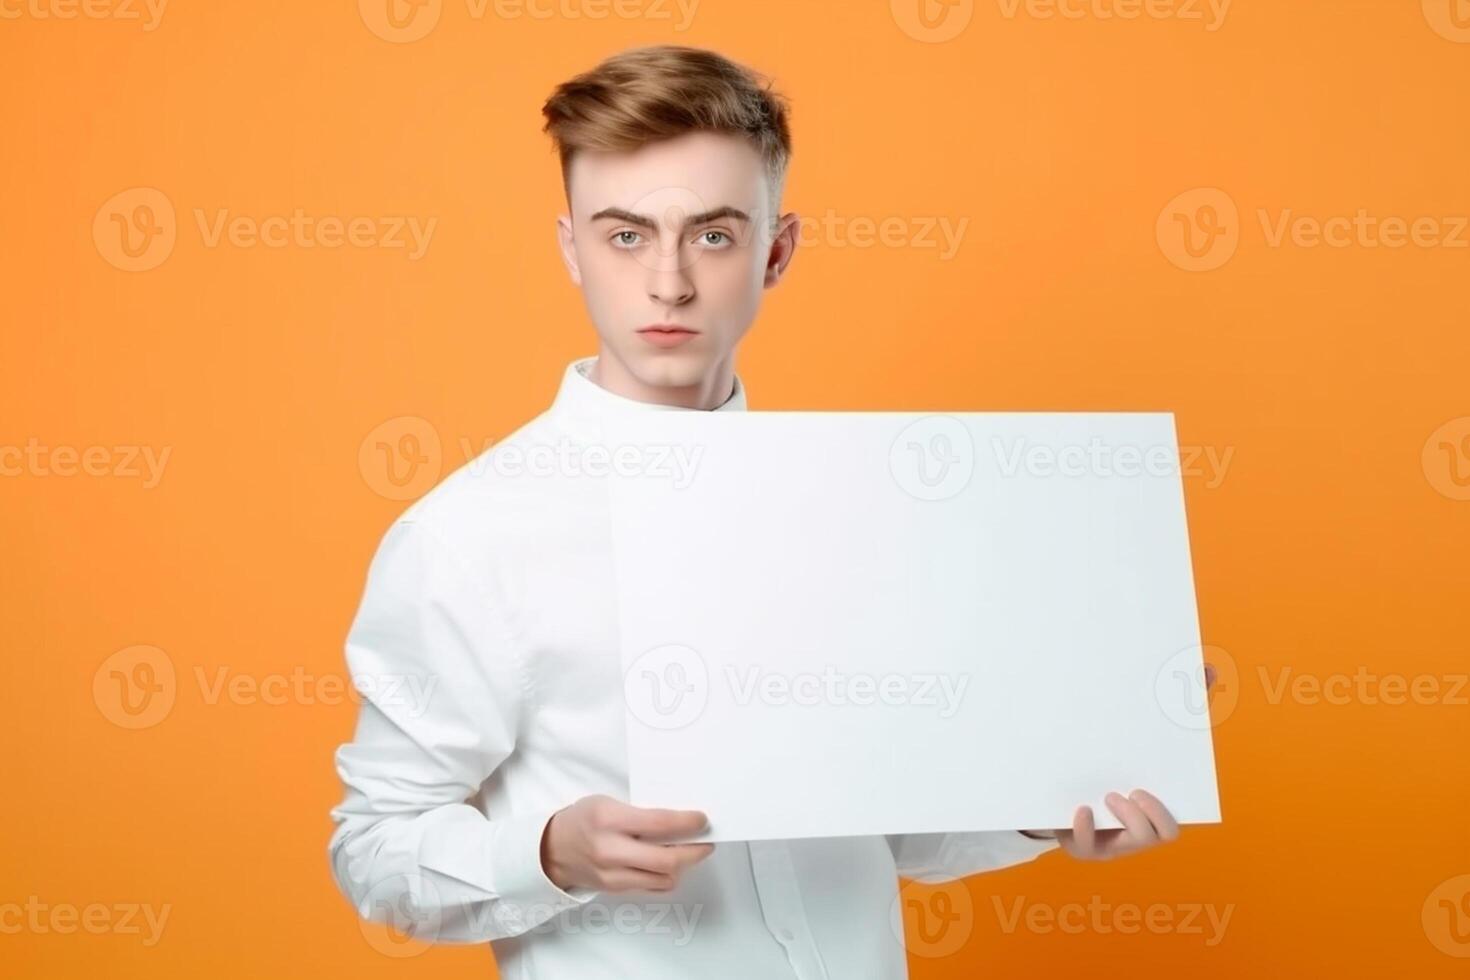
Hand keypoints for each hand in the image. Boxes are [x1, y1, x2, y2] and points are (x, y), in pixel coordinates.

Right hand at [541, 794, 715, 892]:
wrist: (552, 849)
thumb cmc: (582, 820)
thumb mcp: (609, 803)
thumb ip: (640, 812)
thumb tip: (678, 820)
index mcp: (609, 819)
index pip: (659, 823)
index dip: (687, 823)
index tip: (701, 820)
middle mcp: (611, 849)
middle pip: (666, 858)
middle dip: (694, 851)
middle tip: (706, 842)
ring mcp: (612, 874)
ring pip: (663, 877)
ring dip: (683, 866)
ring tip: (690, 852)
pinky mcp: (614, 889)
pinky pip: (651, 886)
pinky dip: (665, 876)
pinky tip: (669, 864)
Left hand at [1018, 662, 1216, 855]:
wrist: (1064, 792)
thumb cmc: (1114, 761)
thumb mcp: (1135, 737)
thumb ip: (1175, 705)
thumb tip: (1206, 670)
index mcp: (1155, 808)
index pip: (1177, 815)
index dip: (1168, 806)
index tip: (1148, 786)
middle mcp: (1139, 828)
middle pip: (1162, 835)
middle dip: (1152, 816)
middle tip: (1135, 791)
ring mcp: (1113, 839)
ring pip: (1130, 843)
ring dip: (1125, 819)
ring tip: (1110, 795)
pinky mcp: (1085, 845)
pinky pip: (1087, 847)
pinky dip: (1085, 829)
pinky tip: (1080, 809)